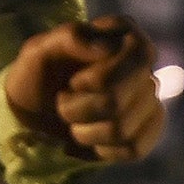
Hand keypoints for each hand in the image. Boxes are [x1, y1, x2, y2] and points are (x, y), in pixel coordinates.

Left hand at [0, 14, 164, 162]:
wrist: (33, 110)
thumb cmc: (38, 73)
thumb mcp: (39, 49)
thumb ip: (69, 37)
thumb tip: (108, 48)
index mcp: (125, 33)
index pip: (137, 56)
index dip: (100, 77)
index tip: (74, 81)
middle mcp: (144, 64)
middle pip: (118, 101)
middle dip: (77, 108)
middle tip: (62, 102)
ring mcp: (150, 97)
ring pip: (122, 130)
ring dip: (83, 131)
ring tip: (71, 119)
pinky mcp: (149, 129)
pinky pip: (134, 148)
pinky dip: (99, 149)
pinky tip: (86, 138)